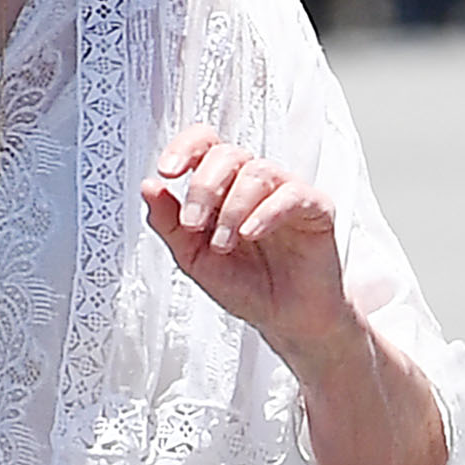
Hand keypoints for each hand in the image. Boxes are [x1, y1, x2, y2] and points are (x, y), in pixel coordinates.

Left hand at [143, 122, 351, 362]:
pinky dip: (266, 213)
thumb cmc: (247, 286)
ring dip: (232, 209)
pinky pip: (291, 194)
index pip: (205, 144)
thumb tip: (149, 187)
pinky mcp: (315, 208)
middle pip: (227, 154)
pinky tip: (251, 234)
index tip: (169, 171)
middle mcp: (254, 183)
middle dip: (203, 189)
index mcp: (224, 187)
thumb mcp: (194, 259)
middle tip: (194, 225)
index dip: (185, 148)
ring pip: (256, 172)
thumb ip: (169, 225)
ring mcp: (286, 192)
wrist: (287, 320)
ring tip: (224, 244)